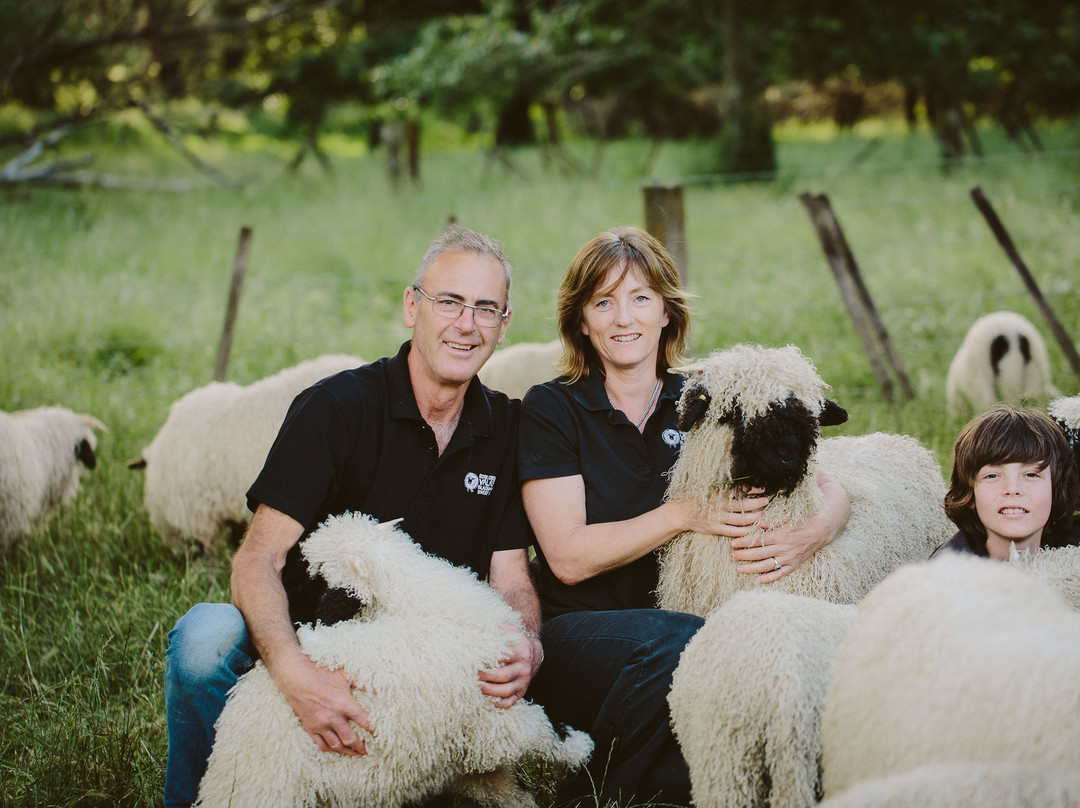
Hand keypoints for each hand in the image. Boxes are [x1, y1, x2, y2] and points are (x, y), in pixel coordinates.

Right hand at [279, 656, 371, 755]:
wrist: (296, 678)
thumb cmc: (322, 674)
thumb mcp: (344, 674)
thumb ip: (362, 682)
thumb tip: (379, 687)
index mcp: (344, 704)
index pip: (364, 721)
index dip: (374, 730)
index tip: (380, 735)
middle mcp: (333, 717)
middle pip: (351, 739)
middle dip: (362, 747)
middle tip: (369, 751)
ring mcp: (320, 725)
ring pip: (337, 745)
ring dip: (348, 752)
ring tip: (357, 755)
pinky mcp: (310, 728)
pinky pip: (322, 745)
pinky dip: (331, 750)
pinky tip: (338, 750)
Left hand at [478, 625, 542, 707]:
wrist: (533, 654)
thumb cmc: (516, 642)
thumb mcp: (511, 631)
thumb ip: (497, 631)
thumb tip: (477, 631)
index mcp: (521, 652)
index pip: (504, 657)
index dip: (488, 658)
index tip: (474, 658)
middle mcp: (523, 669)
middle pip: (503, 676)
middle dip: (485, 676)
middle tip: (473, 673)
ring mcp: (523, 682)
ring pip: (506, 691)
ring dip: (489, 691)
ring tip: (477, 686)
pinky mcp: (521, 693)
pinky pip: (509, 702)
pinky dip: (497, 704)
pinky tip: (486, 700)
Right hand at [680, 488, 770, 537]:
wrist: (680, 513)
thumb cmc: (696, 499)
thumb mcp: (709, 489)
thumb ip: (724, 488)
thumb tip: (742, 485)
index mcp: (718, 494)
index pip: (740, 491)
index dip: (753, 490)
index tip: (762, 489)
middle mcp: (719, 506)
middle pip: (744, 507)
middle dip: (757, 505)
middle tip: (766, 502)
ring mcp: (718, 518)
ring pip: (741, 521)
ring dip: (754, 519)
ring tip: (762, 516)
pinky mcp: (716, 529)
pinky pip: (734, 532)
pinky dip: (744, 531)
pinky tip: (751, 530)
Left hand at [731, 472, 849, 582]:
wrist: (820, 532)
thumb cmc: (800, 523)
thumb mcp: (786, 520)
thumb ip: (771, 523)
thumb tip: (759, 523)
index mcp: (780, 535)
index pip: (758, 540)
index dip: (744, 542)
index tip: (733, 543)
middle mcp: (783, 548)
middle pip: (759, 553)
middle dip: (744, 555)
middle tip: (732, 556)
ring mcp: (788, 558)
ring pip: (767, 565)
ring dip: (751, 568)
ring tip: (739, 569)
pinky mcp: (794, 565)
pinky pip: (780, 574)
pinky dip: (769, 578)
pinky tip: (758, 580)